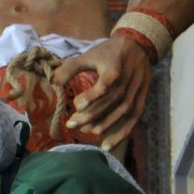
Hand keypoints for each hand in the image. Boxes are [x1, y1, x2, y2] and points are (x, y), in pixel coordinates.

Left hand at [52, 36, 152, 150]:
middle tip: (72, 124)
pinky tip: (107, 146)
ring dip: (104, 125)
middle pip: (111, 102)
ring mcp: (137, 91)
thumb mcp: (89, 55)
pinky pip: (133, 120)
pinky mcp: (142, 100)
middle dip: (91, 115)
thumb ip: (71, 68)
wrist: (138, 46)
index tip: (76, 105)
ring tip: (85, 132)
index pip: (106, 84)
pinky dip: (121, 134)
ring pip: (122, 112)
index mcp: (115, 68)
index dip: (92, 96)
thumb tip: (52, 81)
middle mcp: (128, 81)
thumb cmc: (109, 52)